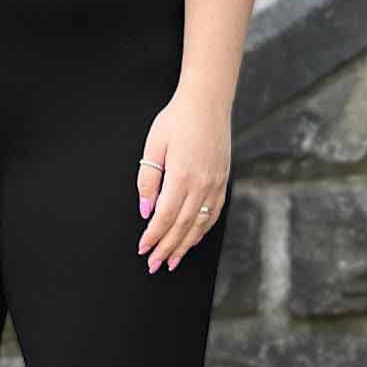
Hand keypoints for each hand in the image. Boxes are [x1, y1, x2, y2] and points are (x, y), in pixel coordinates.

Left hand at [136, 89, 232, 272]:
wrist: (208, 102)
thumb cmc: (177, 119)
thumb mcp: (154, 145)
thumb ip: (148, 180)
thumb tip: (146, 211)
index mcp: (182, 176)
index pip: (164, 217)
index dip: (153, 236)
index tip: (143, 249)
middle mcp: (202, 184)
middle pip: (182, 226)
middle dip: (167, 248)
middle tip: (154, 265)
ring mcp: (216, 184)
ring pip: (199, 225)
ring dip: (185, 245)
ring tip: (172, 261)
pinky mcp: (223, 181)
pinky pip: (213, 213)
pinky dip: (202, 230)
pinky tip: (192, 239)